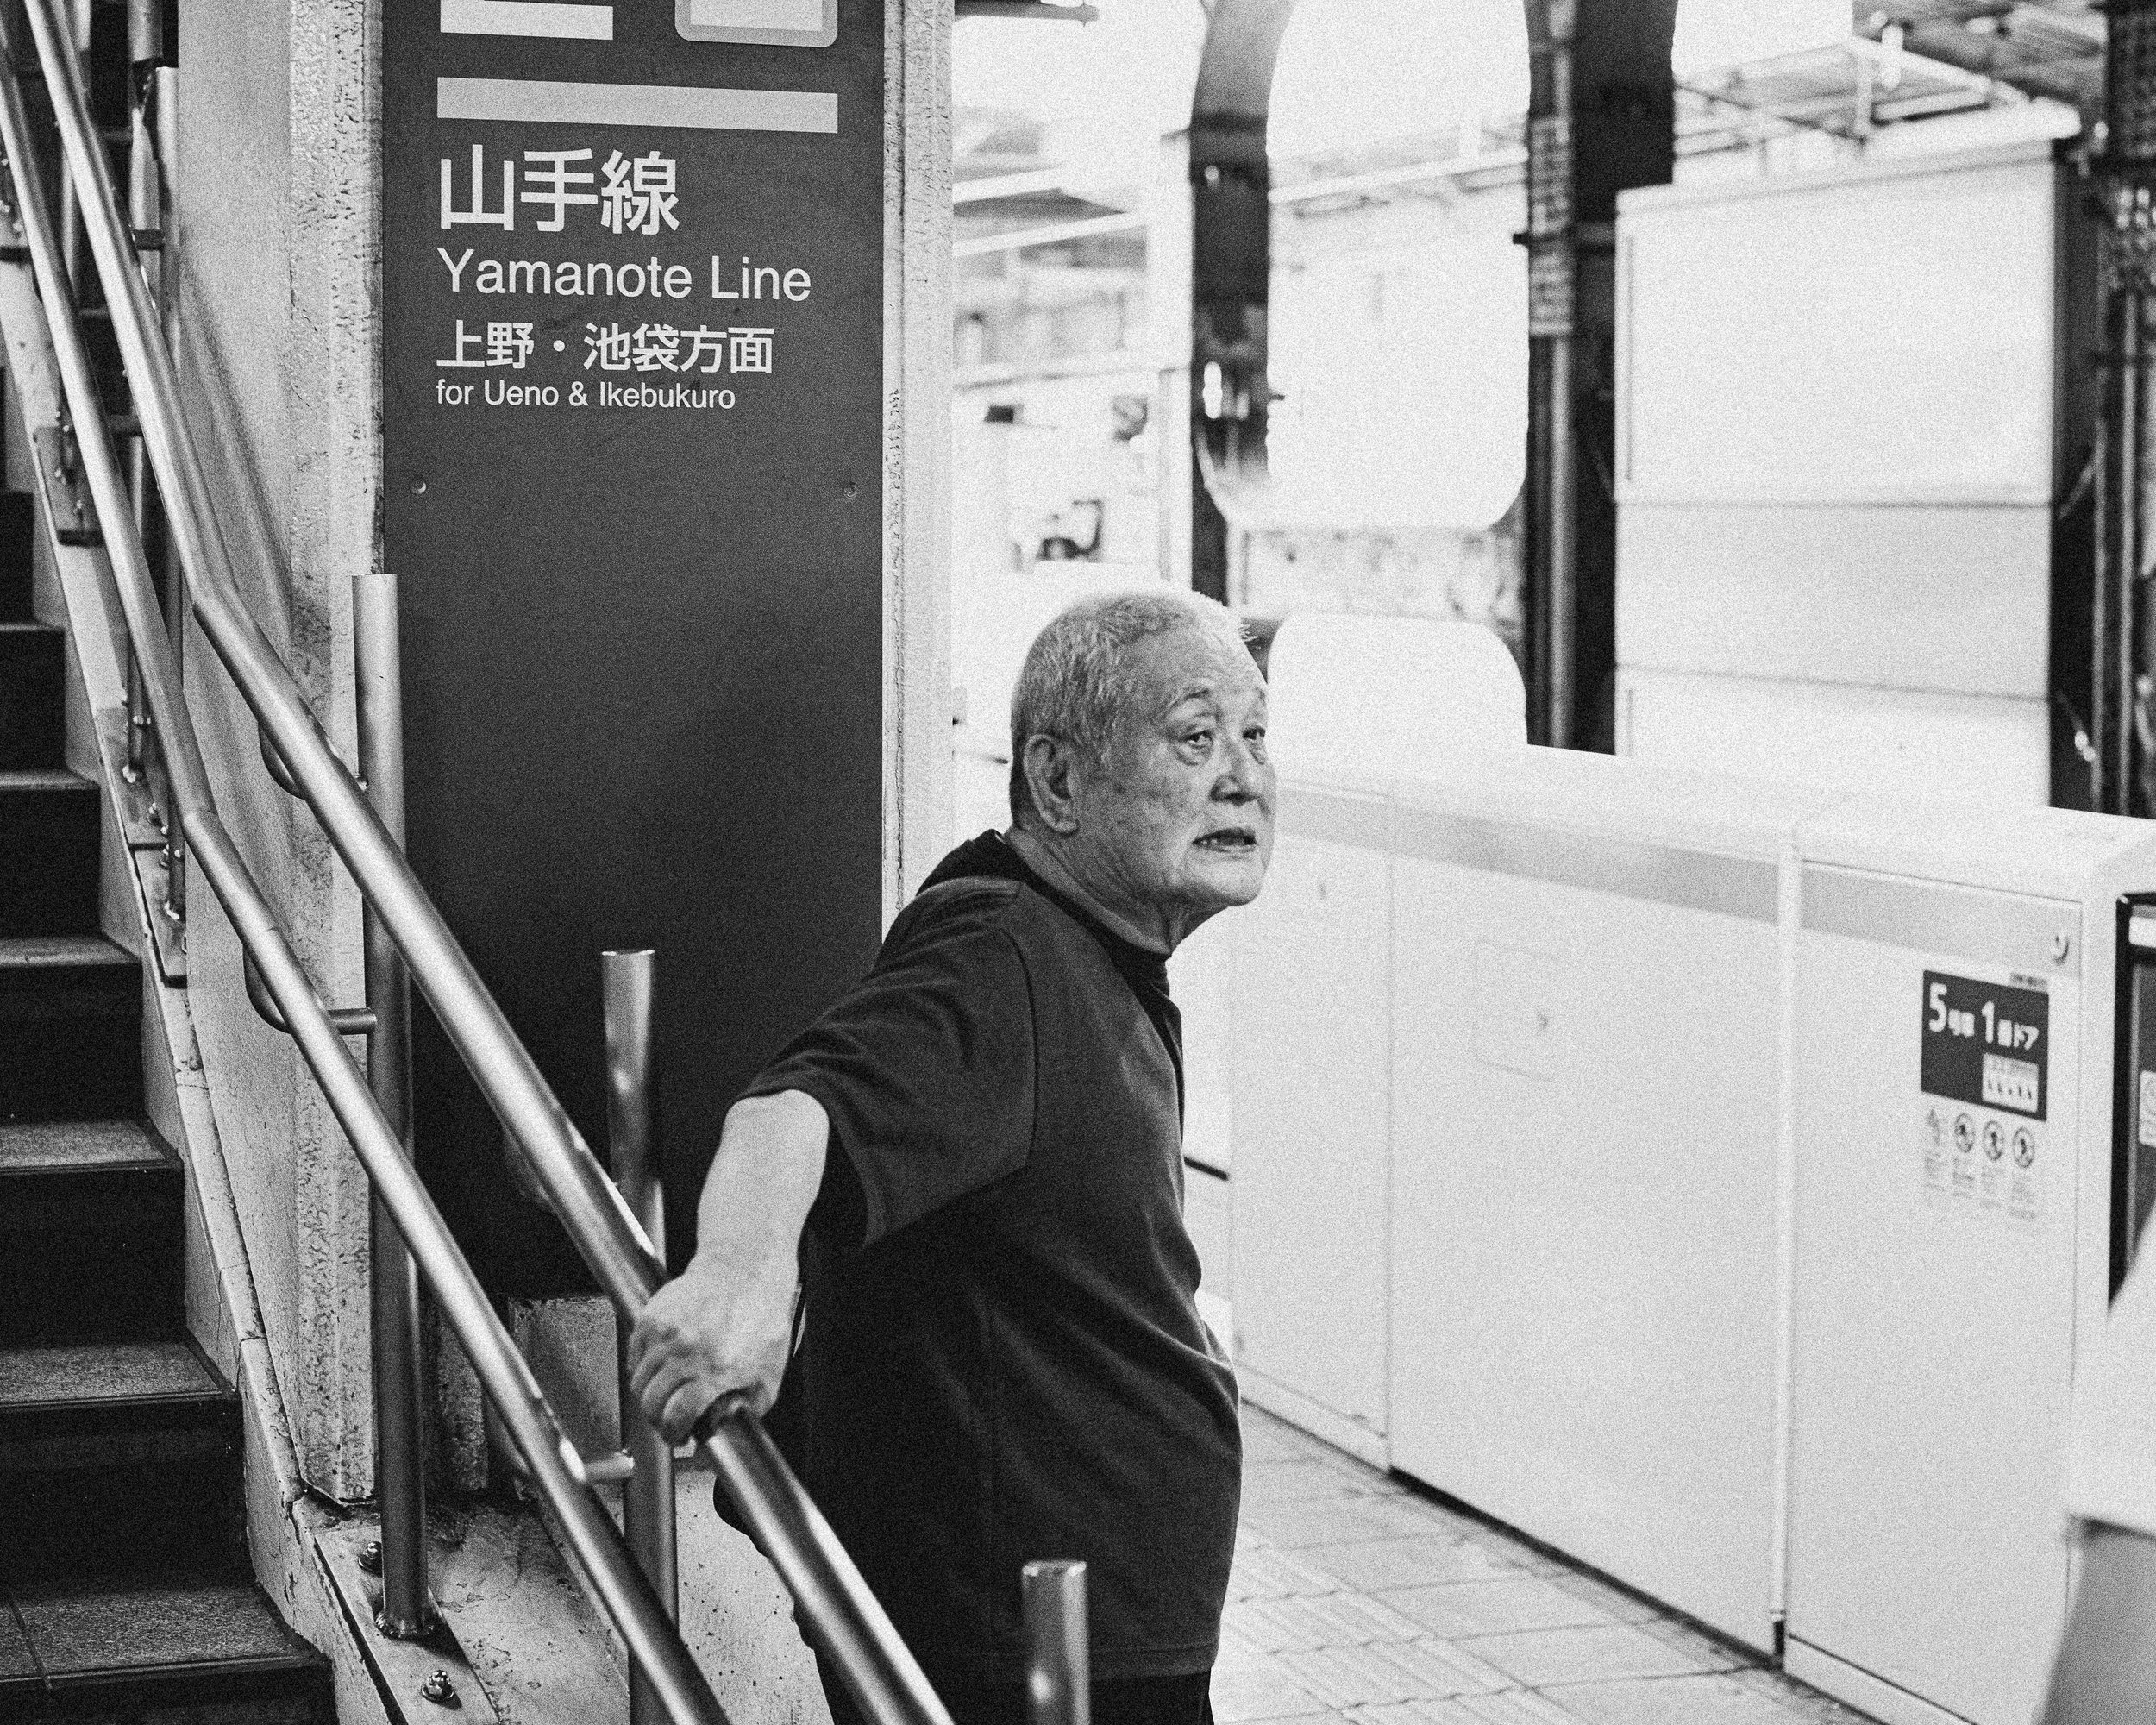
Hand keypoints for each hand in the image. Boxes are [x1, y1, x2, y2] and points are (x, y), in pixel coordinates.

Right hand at [626, 1251, 797, 1443]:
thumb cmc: (760, 1317)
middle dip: (658, 1418)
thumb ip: (749, 1407)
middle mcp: (686, 1351)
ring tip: (665, 1394)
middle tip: (668, 1418)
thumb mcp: (769, 1372)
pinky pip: (633, 1355)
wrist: (744, 1272)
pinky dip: (641, 1367)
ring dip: (649, 1394)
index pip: (677, 1415)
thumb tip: (727, 1431)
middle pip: (652, 1402)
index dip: (674, 1433)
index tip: (676, 1436)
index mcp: (716, 1368)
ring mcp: (665, 1333)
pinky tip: (660, 1368)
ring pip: (639, 1381)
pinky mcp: (651, 1317)